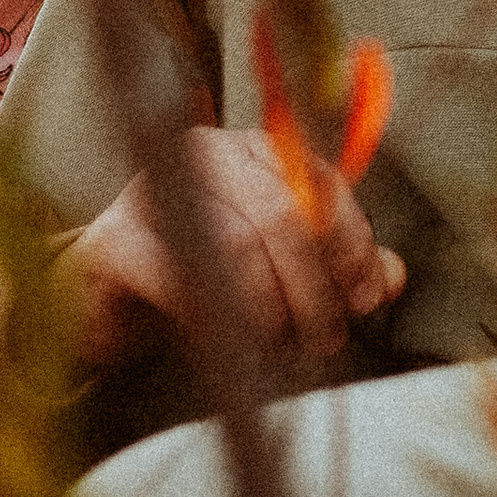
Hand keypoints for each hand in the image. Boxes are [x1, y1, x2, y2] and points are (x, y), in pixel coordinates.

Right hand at [57, 125, 403, 373]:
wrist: (102, 303)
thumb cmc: (201, 276)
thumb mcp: (280, 268)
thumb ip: (337, 267)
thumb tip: (394, 277)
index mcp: (253, 148)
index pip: (320, 183)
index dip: (352, 244)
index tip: (367, 297)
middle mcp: (204, 151)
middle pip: (283, 214)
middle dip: (315, 287)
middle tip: (324, 339)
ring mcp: (151, 188)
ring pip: (237, 245)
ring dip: (272, 310)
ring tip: (284, 349)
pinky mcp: (111, 240)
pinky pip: (179, 278)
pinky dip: (215, 319)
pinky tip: (230, 347)